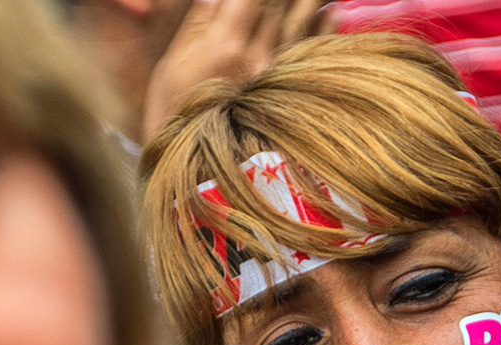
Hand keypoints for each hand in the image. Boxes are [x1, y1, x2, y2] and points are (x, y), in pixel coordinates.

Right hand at [142, 0, 331, 141]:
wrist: (194, 173)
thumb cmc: (173, 119)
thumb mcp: (170, 69)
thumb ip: (198, 26)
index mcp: (225, 48)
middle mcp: (257, 59)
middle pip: (280, 4)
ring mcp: (278, 80)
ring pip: (301, 23)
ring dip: (305, 2)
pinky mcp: (289, 98)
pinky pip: (313, 56)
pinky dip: (325, 28)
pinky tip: (330, 10)